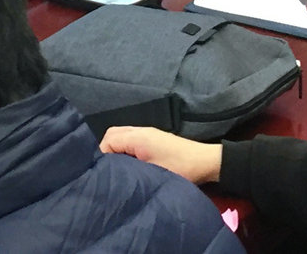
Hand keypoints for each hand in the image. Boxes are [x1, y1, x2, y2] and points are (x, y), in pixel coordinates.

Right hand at [100, 127, 221, 184]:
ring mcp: (147, 134)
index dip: (101, 157)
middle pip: (112, 134)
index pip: (107, 141)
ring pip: (121, 136)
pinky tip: (127, 166)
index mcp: (138, 137)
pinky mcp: (153, 139)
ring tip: (116, 171)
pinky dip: (124, 149)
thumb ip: (128, 170)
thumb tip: (109, 176)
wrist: (205, 162)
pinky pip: (130, 139)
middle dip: (105, 152)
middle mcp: (140, 131)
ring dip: (115, 151)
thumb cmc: (179, 168)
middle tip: (106, 172)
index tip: (102, 175)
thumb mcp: (151, 173)